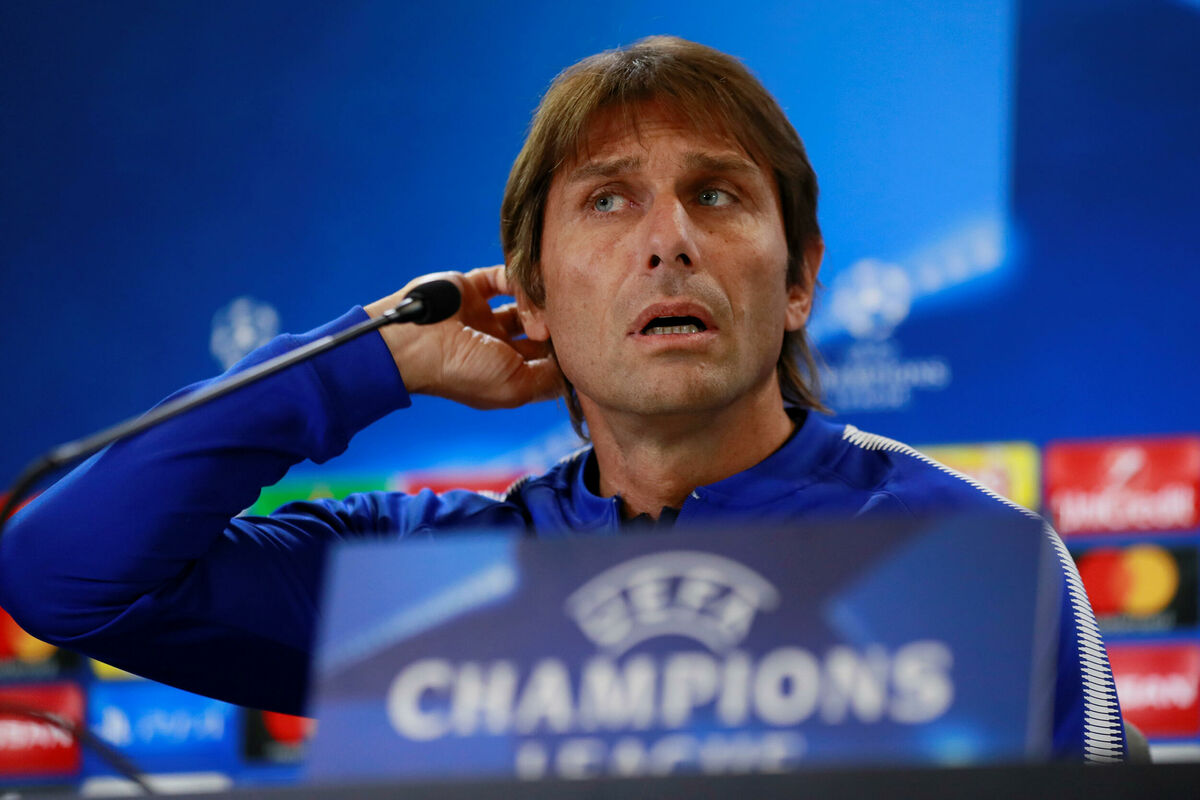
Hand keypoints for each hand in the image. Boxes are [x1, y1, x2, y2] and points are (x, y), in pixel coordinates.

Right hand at [364, 266, 562, 409]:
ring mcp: (485, 318)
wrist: (414, 342)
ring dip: (537, 303)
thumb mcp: (515, 387)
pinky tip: (523, 286)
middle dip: (555, 325)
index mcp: (507, 374)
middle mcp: (498, 347)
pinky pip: (503, 278)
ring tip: (537, 313)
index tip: (579, 344)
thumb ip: (548, 380)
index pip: (548, 362)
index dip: (566, 353)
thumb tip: (572, 373)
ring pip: (526, 303)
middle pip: (542, 329)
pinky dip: (517, 278)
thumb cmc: (462, 371)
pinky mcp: (472, 290)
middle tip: (560, 323)